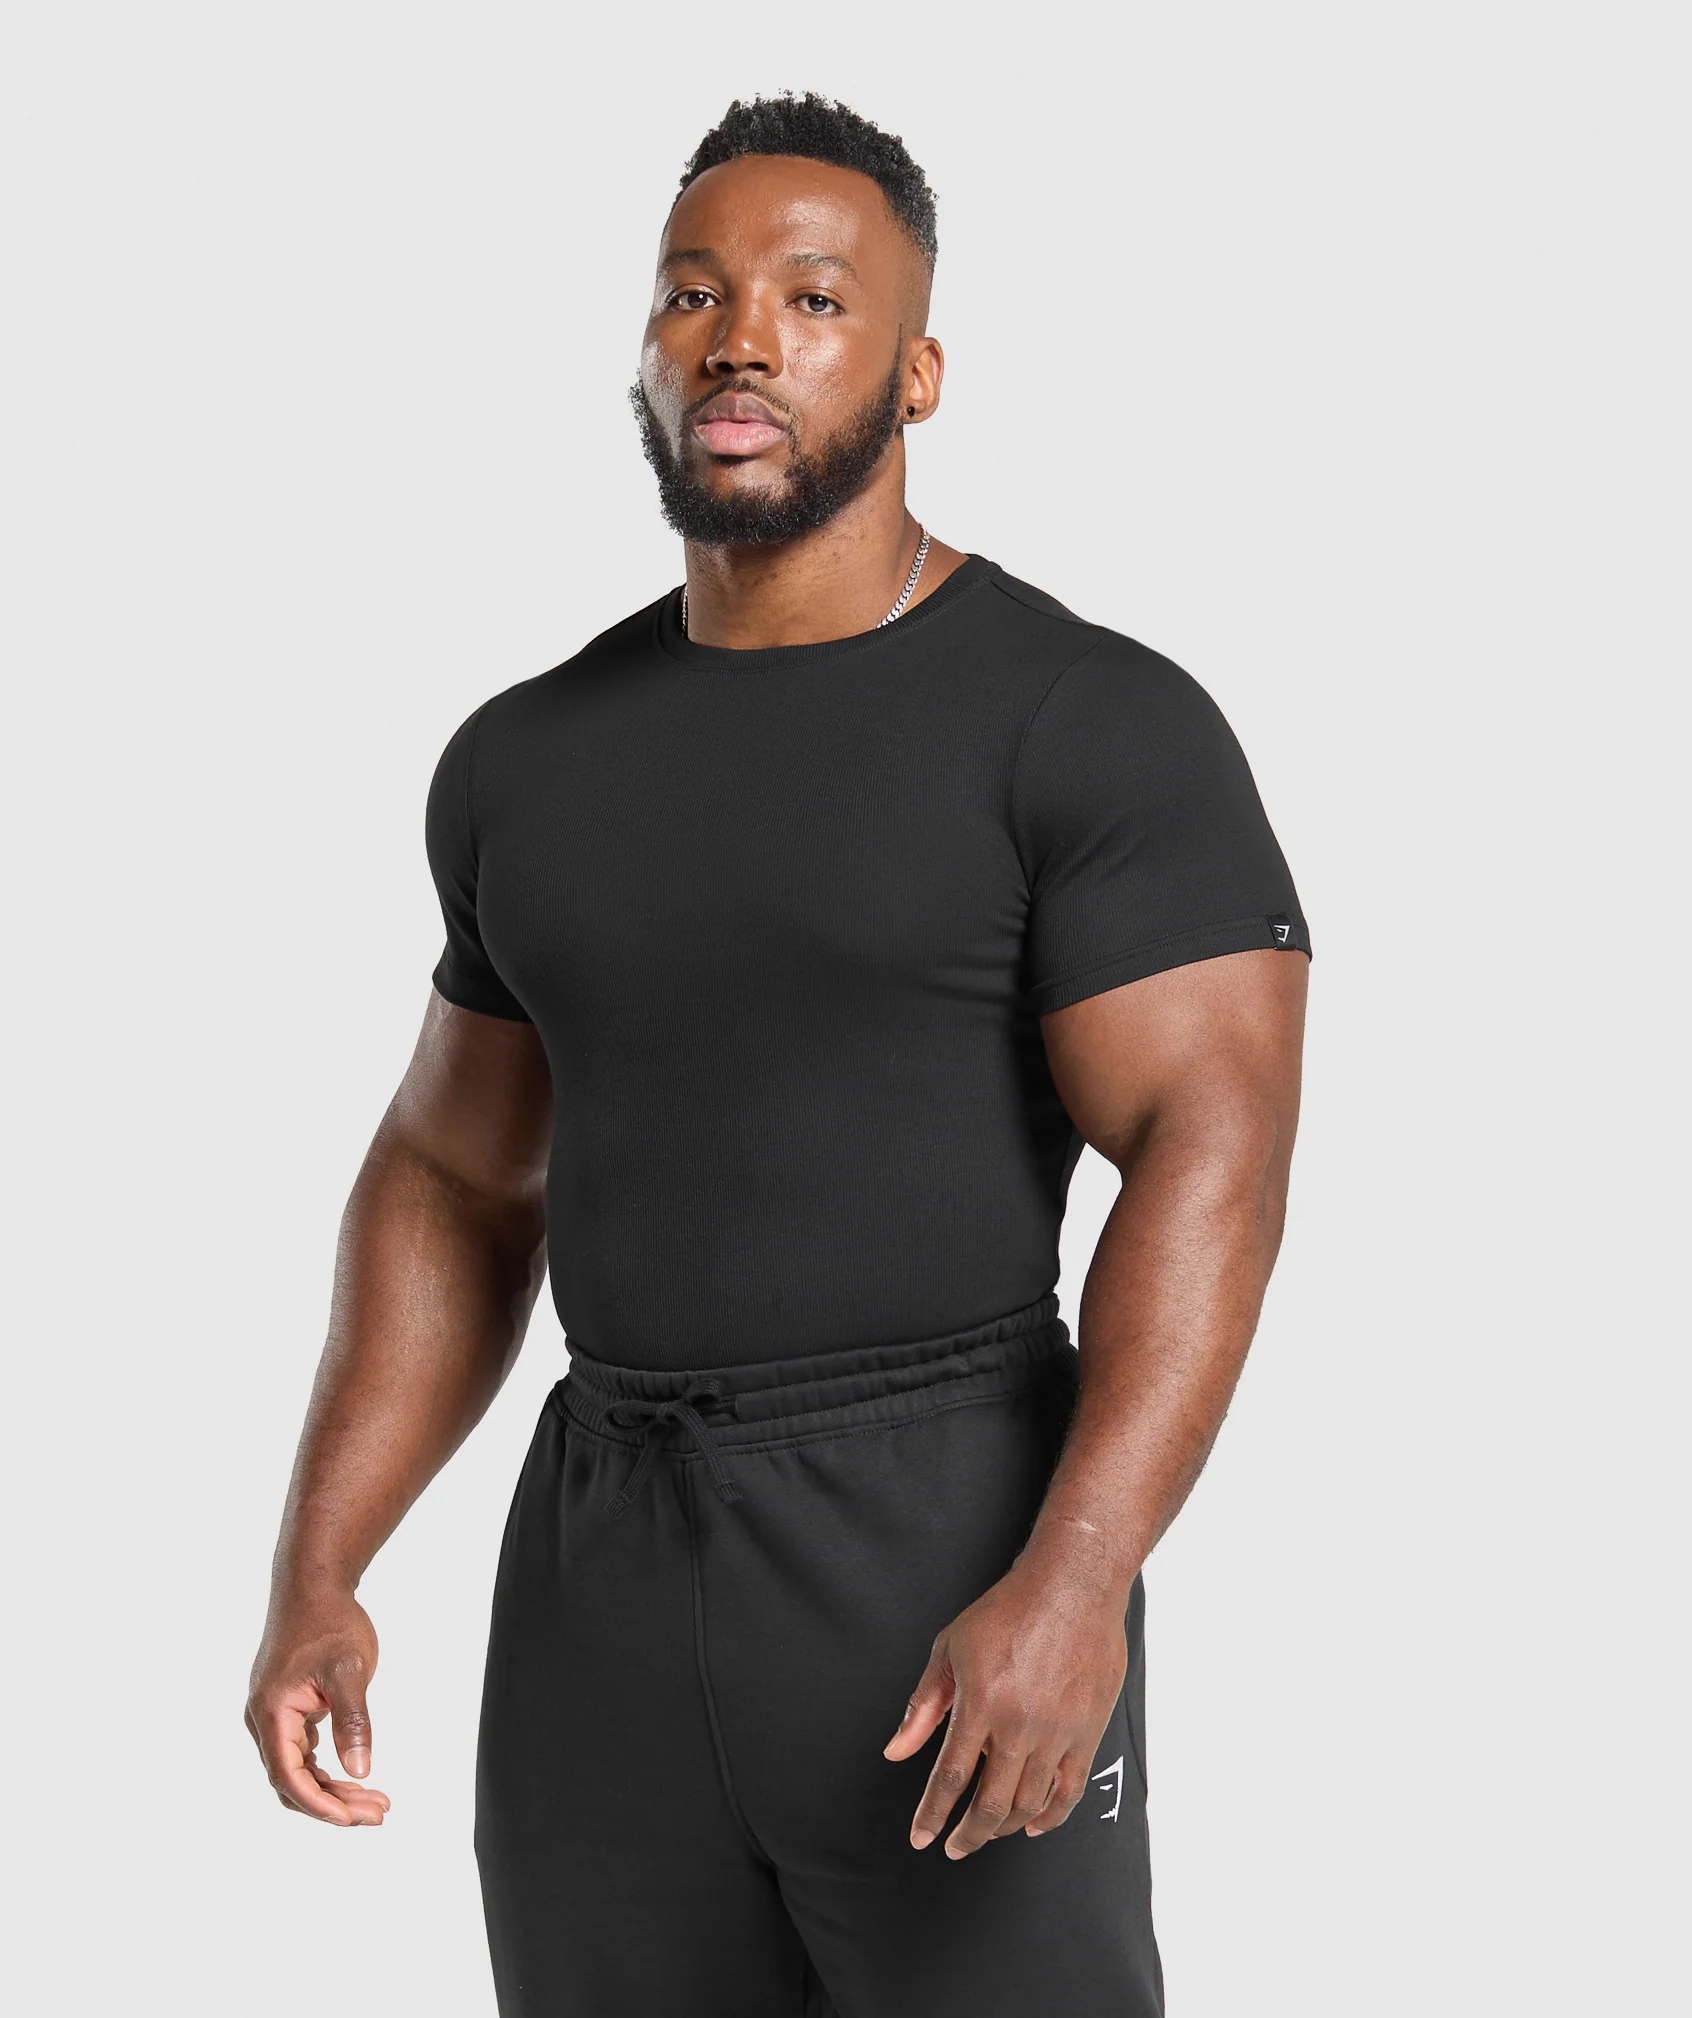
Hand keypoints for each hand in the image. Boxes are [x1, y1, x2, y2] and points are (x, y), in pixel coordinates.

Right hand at [246, 1583, 389, 1825]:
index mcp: (272, 1713)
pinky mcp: (286, 1710)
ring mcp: (274, 1716)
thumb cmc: (330, 1622)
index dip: (320, 1804)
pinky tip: (357, 1776)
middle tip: (378, 1814)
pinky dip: (328, 1769)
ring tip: (376, 1802)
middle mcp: (265, 1721)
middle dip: (333, 1804)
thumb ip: (352, 1719)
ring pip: (298, 1770)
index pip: (290, 1777)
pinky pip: (302, 1753)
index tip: (354, 1820)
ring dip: (334, 1790)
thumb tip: (360, 1771)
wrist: (312, 1585)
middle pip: (293, 1781)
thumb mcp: (349, 1668)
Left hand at [883, 1547, 1127, 1856]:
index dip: (932, 1814)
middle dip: (967, 1834)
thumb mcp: (950, 1647)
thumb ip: (923, 1704)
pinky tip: (1033, 1824)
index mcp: (981, 1703)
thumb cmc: (1008, 1610)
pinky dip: (1050, 1817)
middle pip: (990, 1803)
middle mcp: (1020, 1725)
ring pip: (1029, 1804)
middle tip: (954, 1846)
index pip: (950, 1777)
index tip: (921, 1838)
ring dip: (1003, 1828)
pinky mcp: (1088, 1732)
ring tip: (986, 1832)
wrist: (1072, 1587)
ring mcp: (1058, 1732)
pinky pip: (1069, 1791)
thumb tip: (896, 1750)